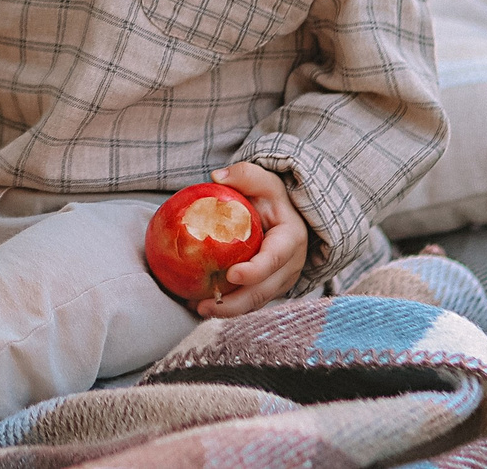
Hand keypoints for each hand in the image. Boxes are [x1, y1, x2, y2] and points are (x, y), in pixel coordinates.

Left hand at [195, 161, 306, 316]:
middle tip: (203, 305)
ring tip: (195, 308)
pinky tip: (199, 304)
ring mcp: (279, 281)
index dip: (255, 270)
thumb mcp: (264, 181)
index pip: (274, 259)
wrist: (286, 216)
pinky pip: (247, 302)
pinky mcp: (267, 288)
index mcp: (291, 240)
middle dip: (234, 304)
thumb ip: (245, 175)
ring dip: (227, 311)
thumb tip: (217, 177)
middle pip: (263, 292)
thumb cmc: (272, 199)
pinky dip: (226, 307)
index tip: (231, 274)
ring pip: (254, 303)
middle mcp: (289, 267)